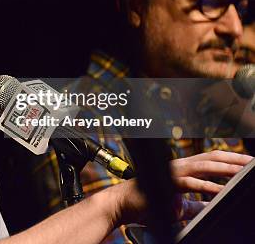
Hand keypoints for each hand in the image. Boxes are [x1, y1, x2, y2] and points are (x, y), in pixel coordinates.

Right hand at [110, 150, 252, 225]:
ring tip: (245, 172)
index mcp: (182, 168)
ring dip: (227, 169)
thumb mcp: (178, 205)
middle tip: (254, 162)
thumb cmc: (146, 204)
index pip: (212, 159)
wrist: (121, 205)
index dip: (231, 159)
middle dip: (235, 158)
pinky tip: (223, 191)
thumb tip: (212, 206)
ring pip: (205, 165)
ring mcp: (173, 172)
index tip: (249, 162)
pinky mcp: (167, 183)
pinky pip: (192, 184)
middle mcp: (179, 165)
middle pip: (213, 157)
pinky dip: (209, 187)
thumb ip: (196, 204)